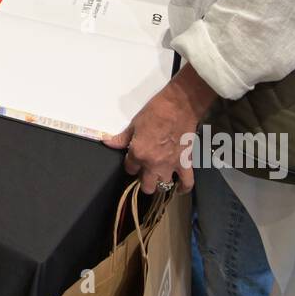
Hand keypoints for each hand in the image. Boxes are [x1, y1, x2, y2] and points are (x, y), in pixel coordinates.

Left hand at [102, 66, 219, 194]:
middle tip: (145, 171)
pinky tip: (179, 189)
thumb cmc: (155, 112)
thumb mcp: (135, 124)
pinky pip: (187, 182)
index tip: (132, 160)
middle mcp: (153, 164)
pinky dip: (183, 188)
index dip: (130, 165)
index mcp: (139, 154)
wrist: (179, 106)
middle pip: (146, 185)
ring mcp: (170, 166)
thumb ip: (122, 138)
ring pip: (163, 186)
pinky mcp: (186, 163)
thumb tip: (107, 143)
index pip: (130, 169)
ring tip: (159, 177)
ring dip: (160, 183)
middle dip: (143, 180)